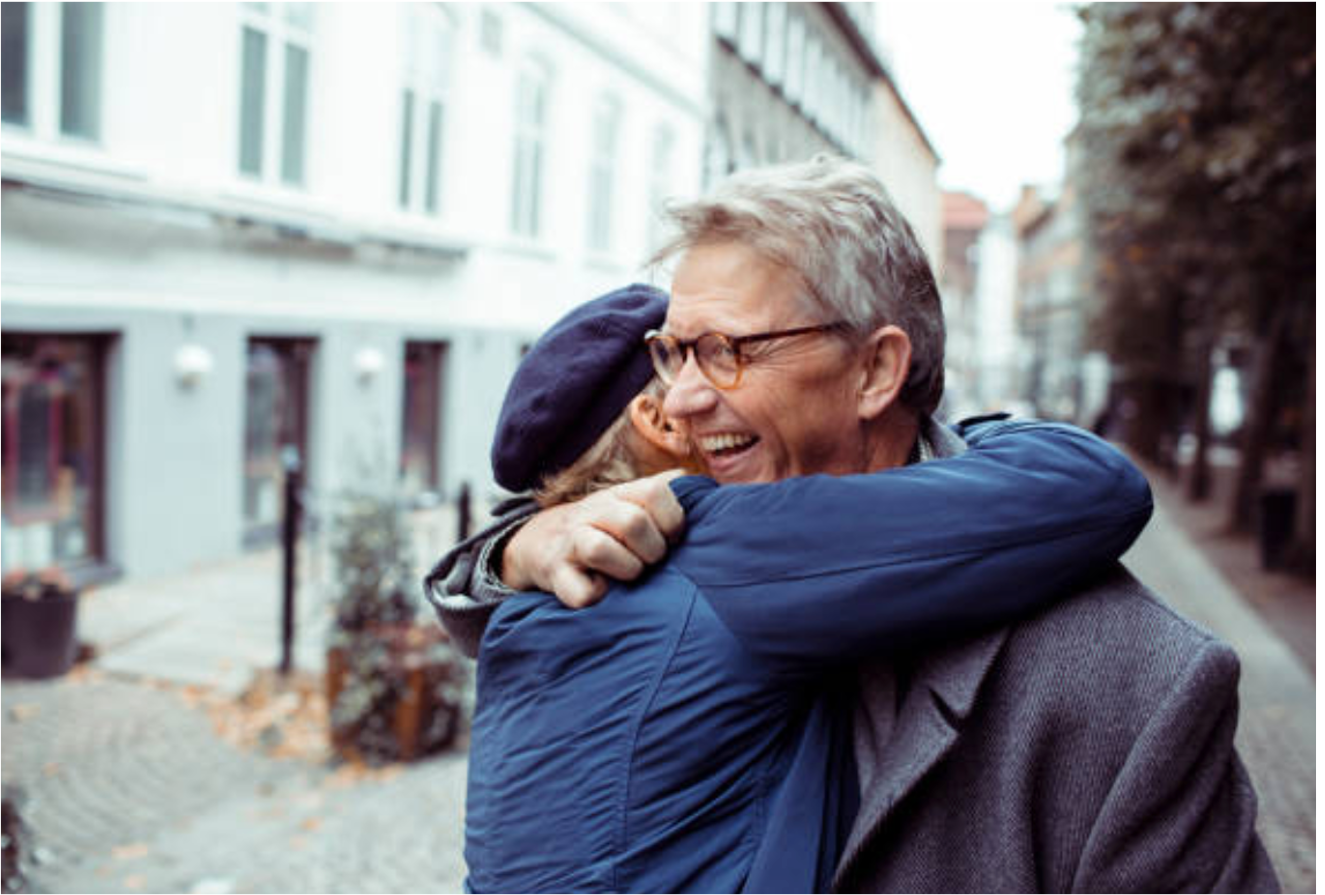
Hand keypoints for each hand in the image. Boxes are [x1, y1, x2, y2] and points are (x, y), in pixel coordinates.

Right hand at [500, 469, 686, 607]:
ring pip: (599, 548)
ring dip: (626, 569)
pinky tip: (602, 593)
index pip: (655, 491)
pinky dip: (596, 597)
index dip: (673, 520)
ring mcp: (571, 543)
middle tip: (651, 561)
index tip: (672, 538)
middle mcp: (593, 512)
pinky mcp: (555, 574)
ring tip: (629, 576)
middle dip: (653, 550)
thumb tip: (711, 490)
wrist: (542, 544)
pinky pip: (581, 593)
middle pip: (632, 521)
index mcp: (620, 494)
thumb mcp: (632, 503)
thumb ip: (670, 494)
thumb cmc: (607, 529)